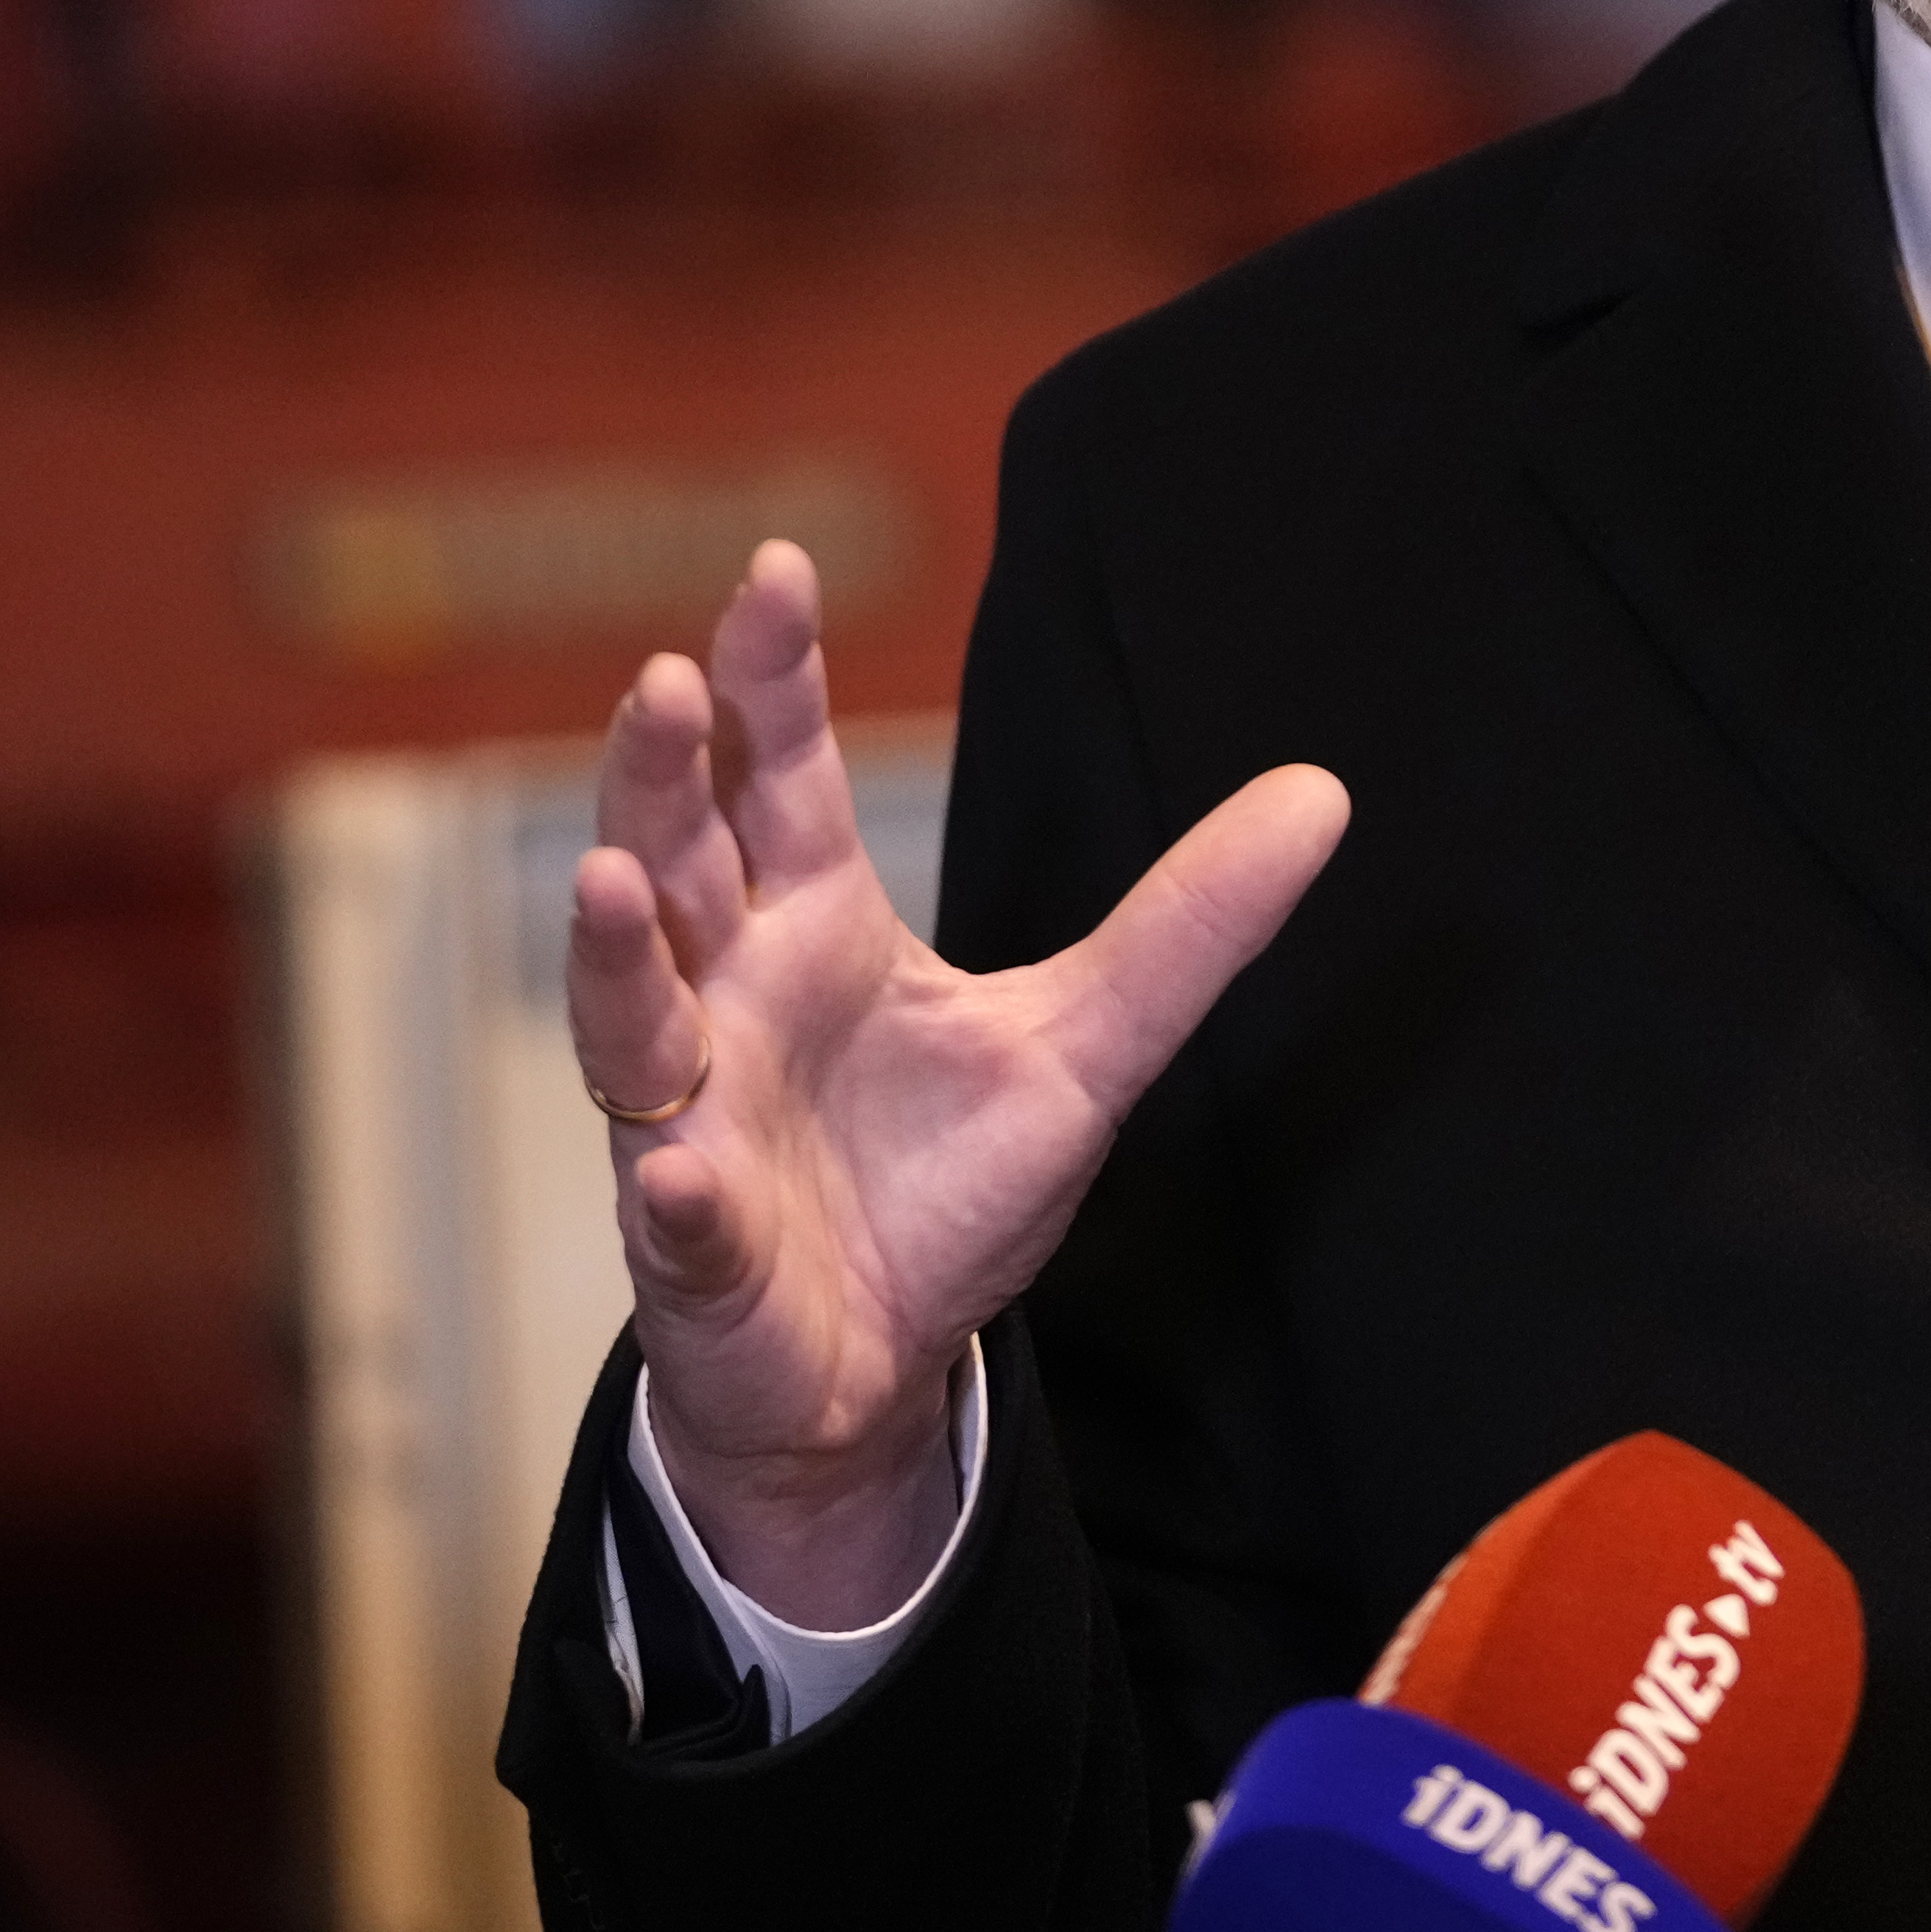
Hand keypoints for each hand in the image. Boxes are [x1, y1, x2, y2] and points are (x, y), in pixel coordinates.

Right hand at [567, 540, 1347, 1625]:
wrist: (881, 1360)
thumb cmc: (945, 1182)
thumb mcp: (1089, 1041)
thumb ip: (1189, 924)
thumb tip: (1323, 791)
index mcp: (816, 927)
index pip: (781, 778)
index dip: (769, 680)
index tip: (775, 570)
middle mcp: (728, 999)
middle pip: (675, 859)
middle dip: (661, 773)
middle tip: (663, 681)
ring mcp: (692, 1120)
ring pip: (629, 1018)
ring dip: (612, 949)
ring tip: (607, 878)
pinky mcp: (698, 1249)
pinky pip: (678, 1216)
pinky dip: (677, 1195)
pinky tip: (679, 1174)